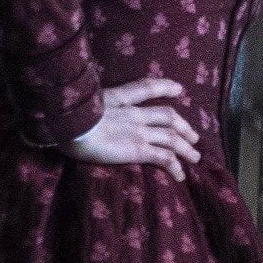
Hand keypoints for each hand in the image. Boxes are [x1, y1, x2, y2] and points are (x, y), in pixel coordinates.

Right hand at [67, 76, 200, 169]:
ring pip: (172, 137)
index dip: (163, 86)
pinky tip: (180, 175)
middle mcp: (134, 114)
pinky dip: (175, 166)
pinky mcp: (139, 149)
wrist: (70, 126)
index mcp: (118, 99)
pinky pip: (164, 157)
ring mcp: (139, 131)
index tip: (178, 89)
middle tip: (194, 137)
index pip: (145, 87)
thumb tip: (80, 109)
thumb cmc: (67, 117)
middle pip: (168, 116)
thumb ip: (88, 106)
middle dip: (184, 126)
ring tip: (195, 158)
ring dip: (186, 148)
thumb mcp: (80, 104)